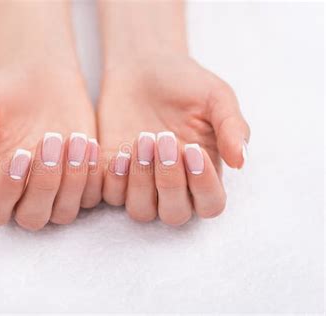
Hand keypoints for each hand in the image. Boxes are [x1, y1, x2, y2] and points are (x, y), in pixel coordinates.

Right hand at [0, 65, 101, 229]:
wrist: (42, 77)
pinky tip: (89, 143)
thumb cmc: (4, 92)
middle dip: (44, 182)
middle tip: (50, 139)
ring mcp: (55, 192)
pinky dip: (94, 175)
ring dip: (72, 180)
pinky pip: (92, 196)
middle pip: (33, 218)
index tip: (20, 154)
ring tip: (74, 139)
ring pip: (65, 213)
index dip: (6, 191)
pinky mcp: (82, 182)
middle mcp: (23, 195)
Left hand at [98, 53, 249, 223]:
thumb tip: (241, 161)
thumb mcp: (217, 97)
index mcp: (204, 172)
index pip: (210, 204)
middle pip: (174, 214)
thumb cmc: (186, 83)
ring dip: (140, 181)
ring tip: (141, 139)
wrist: (143, 66)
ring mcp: (141, 182)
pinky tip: (119, 150)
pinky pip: (110, 195)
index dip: (203, 186)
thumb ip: (232, 127)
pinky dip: (114, 179)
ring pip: (140, 210)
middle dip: (169, 181)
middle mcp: (173, 184)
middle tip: (163, 138)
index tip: (193, 149)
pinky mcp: (114, 174)